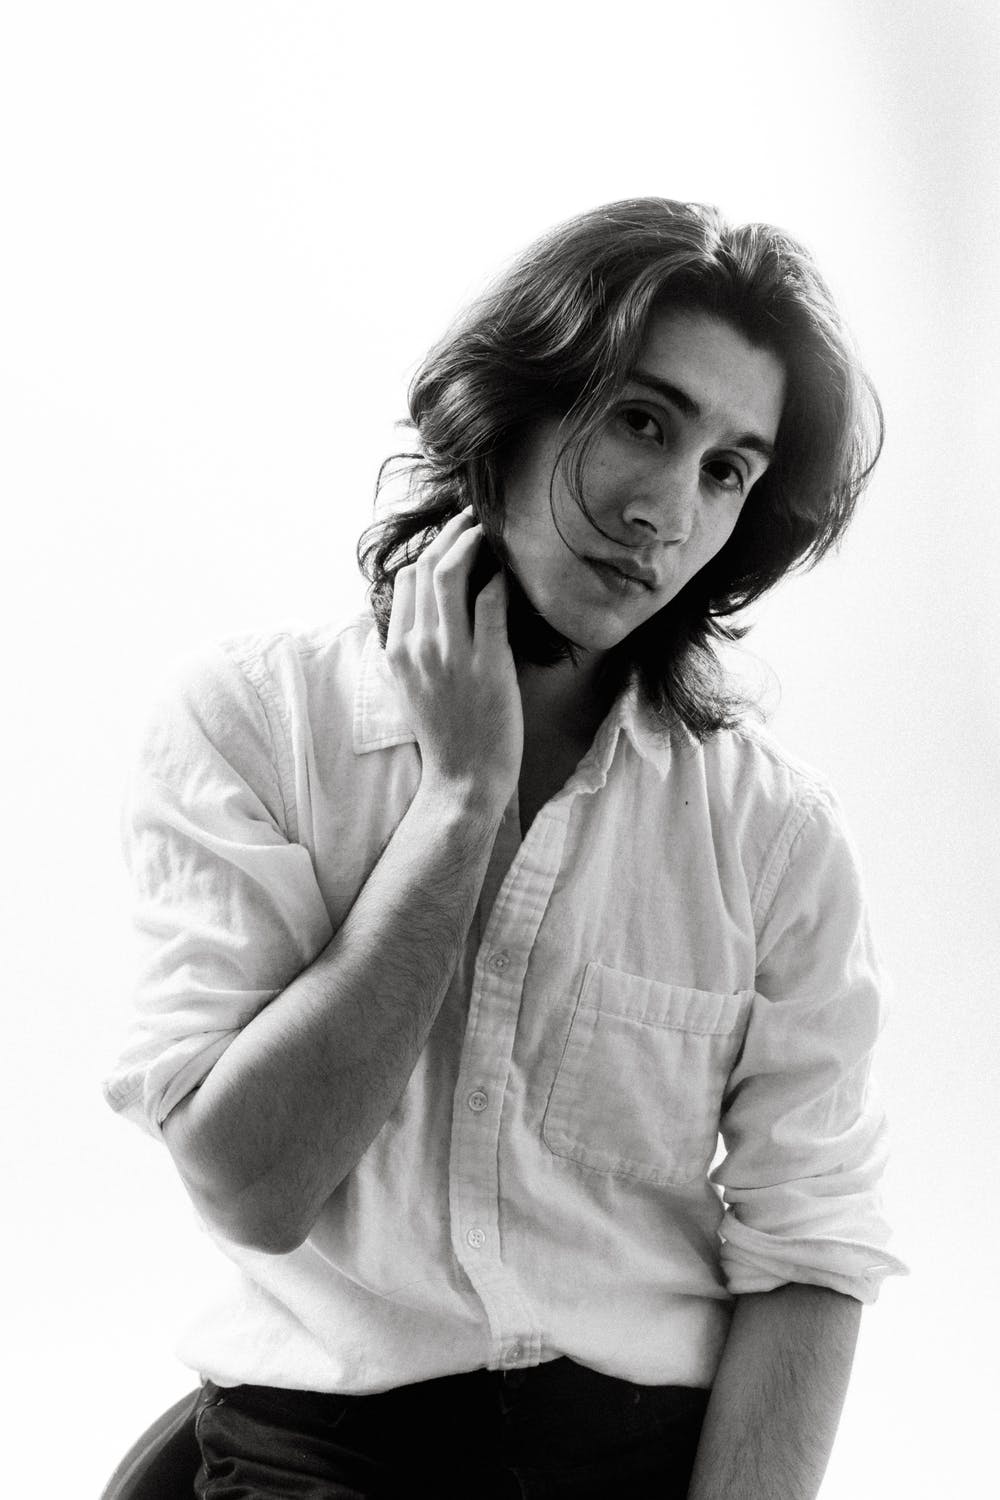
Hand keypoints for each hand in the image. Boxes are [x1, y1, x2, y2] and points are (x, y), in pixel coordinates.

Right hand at [386, 510, 522, 813]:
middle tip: (473, 521)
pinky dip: (499, 578)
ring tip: (489, 532)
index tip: (450, 538)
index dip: (429, 550)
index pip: (406, 581)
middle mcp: (419, 647)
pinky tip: (509, 571)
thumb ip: (414, 646)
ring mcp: (452, 655)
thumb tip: (428, 609)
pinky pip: (491, 603)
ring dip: (471, 543)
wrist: (463, 780)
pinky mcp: (488, 665)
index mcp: (397, 650)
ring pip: (452, 575)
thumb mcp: (413, 686)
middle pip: (426, 568)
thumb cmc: (446, 734)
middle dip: (450, 534)